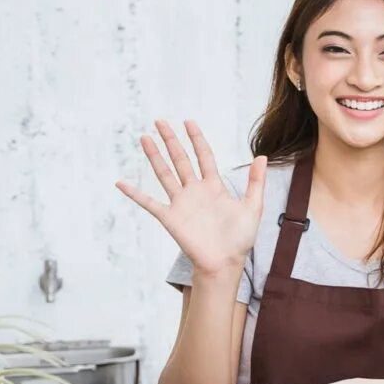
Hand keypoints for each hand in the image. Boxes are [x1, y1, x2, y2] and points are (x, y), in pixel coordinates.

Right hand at [116, 119, 266, 274]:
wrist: (225, 262)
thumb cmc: (240, 238)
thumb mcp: (253, 206)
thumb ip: (256, 182)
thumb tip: (263, 156)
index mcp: (214, 187)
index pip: (204, 156)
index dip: (196, 139)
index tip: (188, 122)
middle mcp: (195, 191)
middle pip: (180, 159)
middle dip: (171, 140)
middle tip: (160, 121)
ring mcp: (181, 203)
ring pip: (164, 174)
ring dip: (154, 156)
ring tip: (145, 138)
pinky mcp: (169, 217)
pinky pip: (148, 203)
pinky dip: (134, 194)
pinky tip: (121, 183)